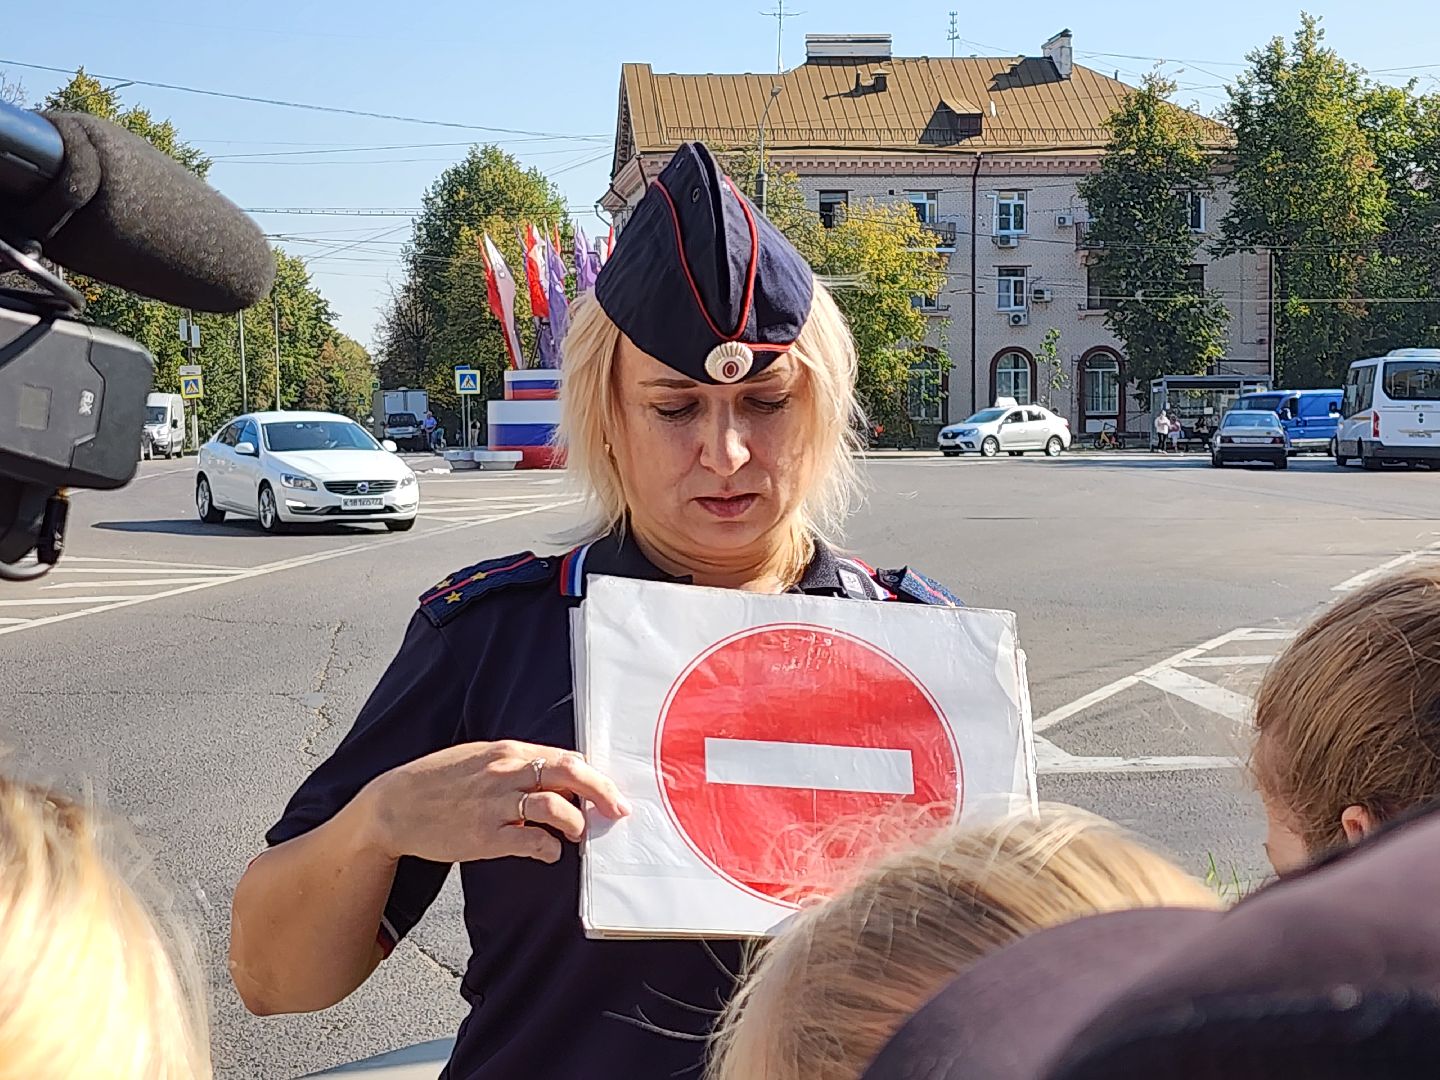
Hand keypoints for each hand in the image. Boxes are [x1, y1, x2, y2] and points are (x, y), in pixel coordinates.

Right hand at [361, 741, 629, 865]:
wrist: (395, 805)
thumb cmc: (440, 780)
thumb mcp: (480, 759)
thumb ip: (518, 764)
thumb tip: (558, 775)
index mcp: (507, 752)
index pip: (565, 757)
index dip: (594, 775)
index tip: (610, 791)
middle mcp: (505, 773)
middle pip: (569, 774)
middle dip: (601, 792)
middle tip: (617, 810)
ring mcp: (495, 804)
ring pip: (555, 807)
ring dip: (576, 823)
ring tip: (579, 834)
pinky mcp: (484, 836)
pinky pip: (531, 841)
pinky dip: (549, 848)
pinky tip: (550, 852)